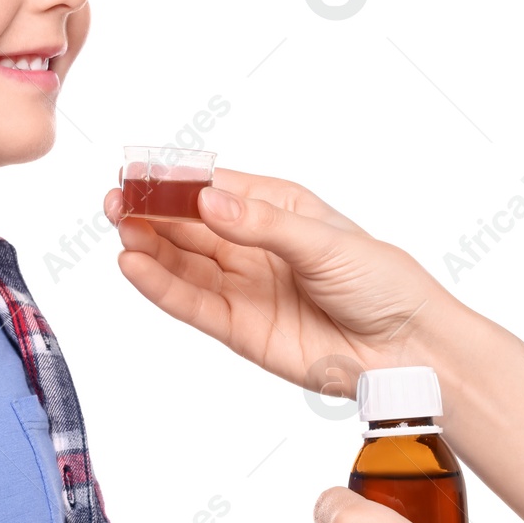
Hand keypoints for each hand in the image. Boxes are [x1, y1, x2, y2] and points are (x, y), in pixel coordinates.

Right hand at [102, 167, 461, 396]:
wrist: (407, 349)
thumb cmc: (381, 283)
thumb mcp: (326, 242)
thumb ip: (263, 226)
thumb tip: (210, 203)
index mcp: (277, 208)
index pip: (214, 187)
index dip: (174, 181)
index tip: (138, 173)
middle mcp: (253, 244)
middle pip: (189, 224)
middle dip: (150, 211)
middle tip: (116, 200)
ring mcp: (243, 286)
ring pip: (182, 262)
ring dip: (148, 245)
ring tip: (119, 229)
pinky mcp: (239, 328)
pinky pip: (191, 302)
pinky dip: (160, 286)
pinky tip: (134, 266)